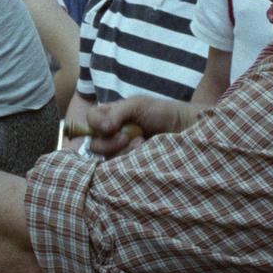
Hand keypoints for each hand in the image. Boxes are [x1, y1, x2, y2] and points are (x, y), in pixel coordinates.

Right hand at [85, 95, 201, 157]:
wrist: (182, 128)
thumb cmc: (160, 112)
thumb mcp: (137, 104)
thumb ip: (116, 112)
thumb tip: (102, 128)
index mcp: (109, 116)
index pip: (89, 120)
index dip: (95, 124)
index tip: (109, 127)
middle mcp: (111, 134)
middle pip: (93, 143)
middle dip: (109, 142)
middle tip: (126, 137)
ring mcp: (119, 151)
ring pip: (105, 158)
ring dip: (122, 150)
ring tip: (141, 143)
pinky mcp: (128, 165)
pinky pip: (117, 168)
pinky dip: (129, 159)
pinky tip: (143, 152)